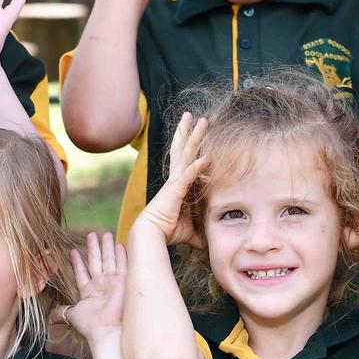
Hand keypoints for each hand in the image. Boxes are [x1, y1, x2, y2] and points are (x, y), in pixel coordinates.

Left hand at [52, 232, 125, 343]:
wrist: (107, 330)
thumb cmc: (90, 324)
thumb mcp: (72, 315)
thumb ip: (62, 312)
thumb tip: (50, 317)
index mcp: (88, 291)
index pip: (82, 272)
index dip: (77, 262)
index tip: (72, 250)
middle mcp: (101, 285)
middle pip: (96, 261)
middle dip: (94, 248)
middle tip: (92, 234)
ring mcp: (113, 283)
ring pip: (109, 260)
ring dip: (107, 247)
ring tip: (106, 234)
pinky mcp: (124, 282)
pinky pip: (123, 265)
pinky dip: (122, 255)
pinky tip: (120, 244)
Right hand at [132, 112, 207, 246]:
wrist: (151, 234)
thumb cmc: (167, 231)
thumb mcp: (188, 230)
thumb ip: (199, 233)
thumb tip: (208, 243)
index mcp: (177, 185)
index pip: (185, 160)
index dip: (190, 145)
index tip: (196, 132)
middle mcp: (175, 178)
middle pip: (183, 149)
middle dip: (188, 131)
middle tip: (192, 115)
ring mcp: (175, 182)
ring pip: (186, 153)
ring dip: (195, 136)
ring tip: (202, 120)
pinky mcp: (175, 189)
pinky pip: (188, 174)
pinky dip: (198, 166)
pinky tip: (208, 157)